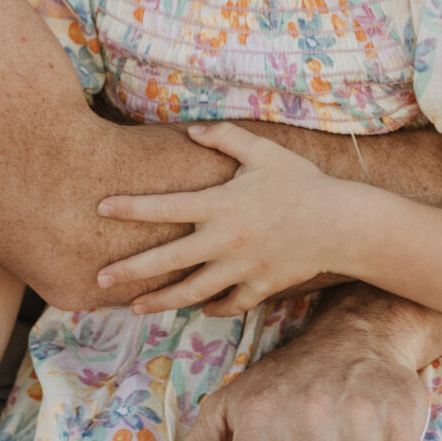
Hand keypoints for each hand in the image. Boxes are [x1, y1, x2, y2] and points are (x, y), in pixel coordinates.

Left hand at [97, 121, 367, 313]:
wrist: (341, 223)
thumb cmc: (300, 181)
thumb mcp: (263, 152)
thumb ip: (225, 139)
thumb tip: (191, 131)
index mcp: (221, 204)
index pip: (165, 207)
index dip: (131, 207)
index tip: (101, 207)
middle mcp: (225, 240)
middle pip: (168, 261)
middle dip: (130, 271)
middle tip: (100, 278)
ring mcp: (242, 268)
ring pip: (192, 291)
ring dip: (160, 301)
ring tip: (134, 307)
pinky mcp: (260, 286)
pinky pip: (229, 303)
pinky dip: (212, 307)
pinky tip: (199, 308)